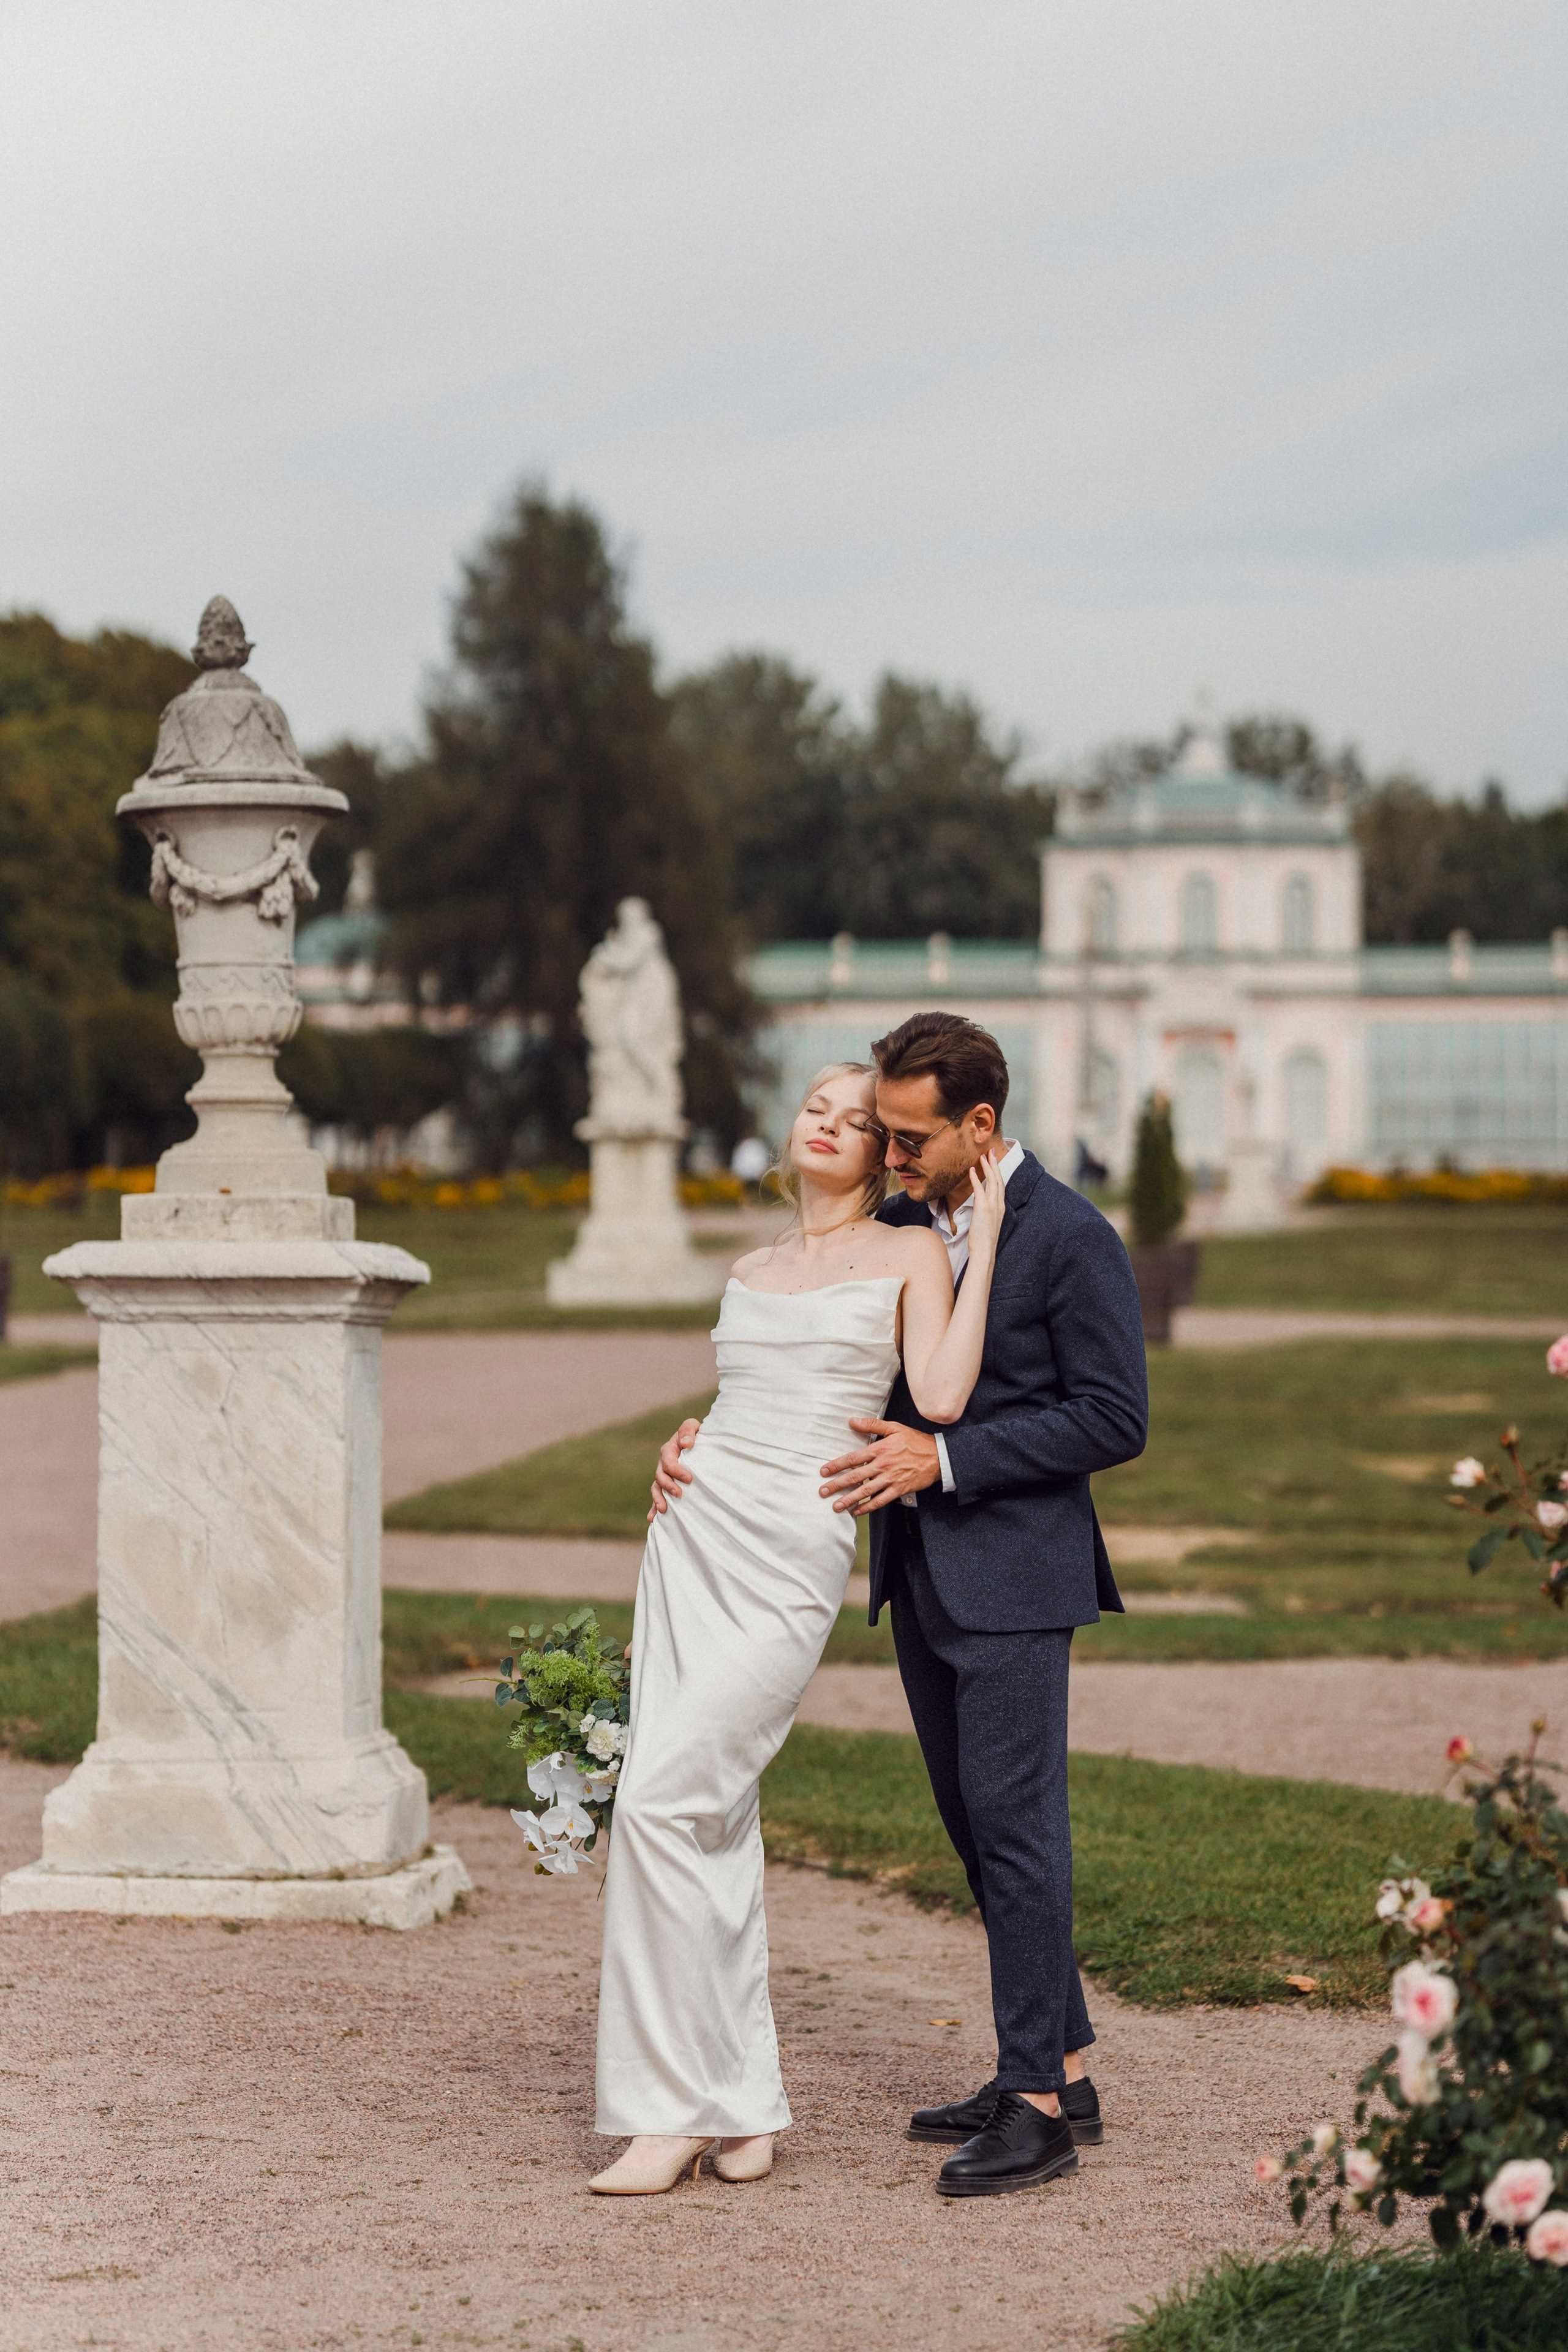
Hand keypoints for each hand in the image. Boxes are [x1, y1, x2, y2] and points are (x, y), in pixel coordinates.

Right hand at [648, 1418, 701, 1520]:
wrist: (698, 1442)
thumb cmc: (697, 1433)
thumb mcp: (693, 1426)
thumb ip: (688, 1430)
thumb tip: (686, 1443)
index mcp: (668, 1450)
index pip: (669, 1461)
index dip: (677, 1471)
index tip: (689, 1478)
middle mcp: (663, 1464)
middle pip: (660, 1476)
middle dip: (668, 1486)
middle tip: (679, 1494)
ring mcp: (663, 1475)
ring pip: (656, 1488)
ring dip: (658, 1499)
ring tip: (663, 1510)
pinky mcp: (666, 1485)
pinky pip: (657, 1496)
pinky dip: (653, 1507)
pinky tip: (652, 1519)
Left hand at [819, 1417, 941, 1514]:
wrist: (938, 1456)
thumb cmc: (915, 1441)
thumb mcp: (894, 1428)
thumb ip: (872, 1425)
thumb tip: (852, 1420)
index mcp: (879, 1449)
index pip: (852, 1458)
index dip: (836, 1465)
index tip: (823, 1471)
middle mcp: (882, 1465)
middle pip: (855, 1476)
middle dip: (837, 1485)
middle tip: (823, 1492)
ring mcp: (890, 1479)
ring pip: (865, 1491)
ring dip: (849, 1500)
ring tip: (836, 1506)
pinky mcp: (899, 1490)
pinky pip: (880, 1501)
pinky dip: (867, 1507)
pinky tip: (857, 1511)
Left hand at [966, 1146, 1006, 1262]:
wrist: (984, 1251)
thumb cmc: (984, 1240)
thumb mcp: (988, 1222)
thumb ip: (986, 1211)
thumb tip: (980, 1206)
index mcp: (1001, 1207)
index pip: (1001, 1185)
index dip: (998, 1172)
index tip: (994, 1161)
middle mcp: (999, 1204)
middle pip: (999, 1179)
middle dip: (995, 1164)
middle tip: (991, 1151)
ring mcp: (992, 1205)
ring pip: (992, 1181)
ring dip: (988, 1167)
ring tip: (983, 1156)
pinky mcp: (983, 1208)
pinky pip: (979, 1189)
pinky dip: (976, 1178)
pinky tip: (972, 1169)